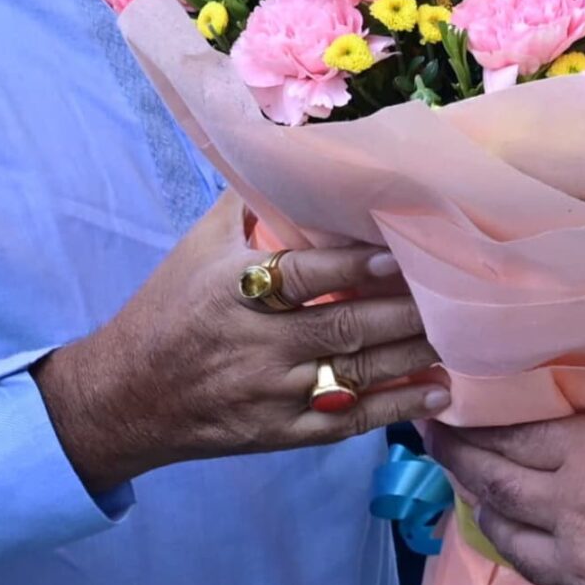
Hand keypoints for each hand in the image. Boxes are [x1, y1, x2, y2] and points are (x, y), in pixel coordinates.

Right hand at [34, 195, 447, 491]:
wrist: (124, 398)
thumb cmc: (168, 309)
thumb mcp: (198, 247)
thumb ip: (251, 203)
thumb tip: (300, 151)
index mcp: (232, 291)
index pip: (301, 276)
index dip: (350, 267)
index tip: (397, 255)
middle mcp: (254, 345)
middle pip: (341, 328)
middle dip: (402, 312)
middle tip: (455, 291)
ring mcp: (269, 394)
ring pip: (353, 374)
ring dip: (411, 357)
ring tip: (460, 336)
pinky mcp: (278, 434)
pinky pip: (345, 422)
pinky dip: (395, 408)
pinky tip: (437, 392)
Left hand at [427, 413, 584, 584]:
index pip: (510, 432)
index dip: (472, 418)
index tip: (447, 401)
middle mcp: (571, 514)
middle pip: (493, 484)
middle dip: (457, 458)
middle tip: (433, 437)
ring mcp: (581, 575)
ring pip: (512, 540)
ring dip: (490, 511)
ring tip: (479, 492)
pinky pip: (559, 583)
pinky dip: (548, 559)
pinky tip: (557, 551)